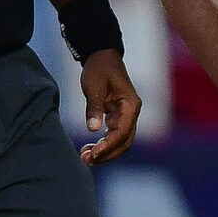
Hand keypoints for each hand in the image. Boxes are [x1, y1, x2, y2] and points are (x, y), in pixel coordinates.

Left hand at [76, 49, 143, 165]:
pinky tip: (90, 149)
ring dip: (105, 152)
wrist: (101, 56)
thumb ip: (94, 108)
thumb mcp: (94, 86)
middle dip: (107, 153)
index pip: (123, 132)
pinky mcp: (117, 117)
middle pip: (124, 142)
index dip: (109, 145)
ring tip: (86, 158)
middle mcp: (132, 113)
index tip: (94, 153)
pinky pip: (114, 136)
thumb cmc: (99, 69)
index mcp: (131, 105)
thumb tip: (93, 130)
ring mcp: (126, 116)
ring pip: (120, 142)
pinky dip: (104, 145)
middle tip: (87, 160)